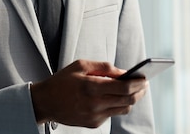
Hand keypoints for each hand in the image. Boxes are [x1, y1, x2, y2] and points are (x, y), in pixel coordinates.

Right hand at [30, 60, 147, 127]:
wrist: (45, 102)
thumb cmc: (62, 81)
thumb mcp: (80, 65)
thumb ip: (103, 66)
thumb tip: (123, 71)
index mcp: (91, 86)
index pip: (124, 87)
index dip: (138, 83)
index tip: (145, 78)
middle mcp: (95, 104)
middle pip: (128, 100)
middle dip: (139, 91)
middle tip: (143, 84)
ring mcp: (95, 116)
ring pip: (123, 109)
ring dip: (130, 99)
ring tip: (131, 90)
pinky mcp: (93, 123)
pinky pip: (111, 114)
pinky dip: (115, 105)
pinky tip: (111, 97)